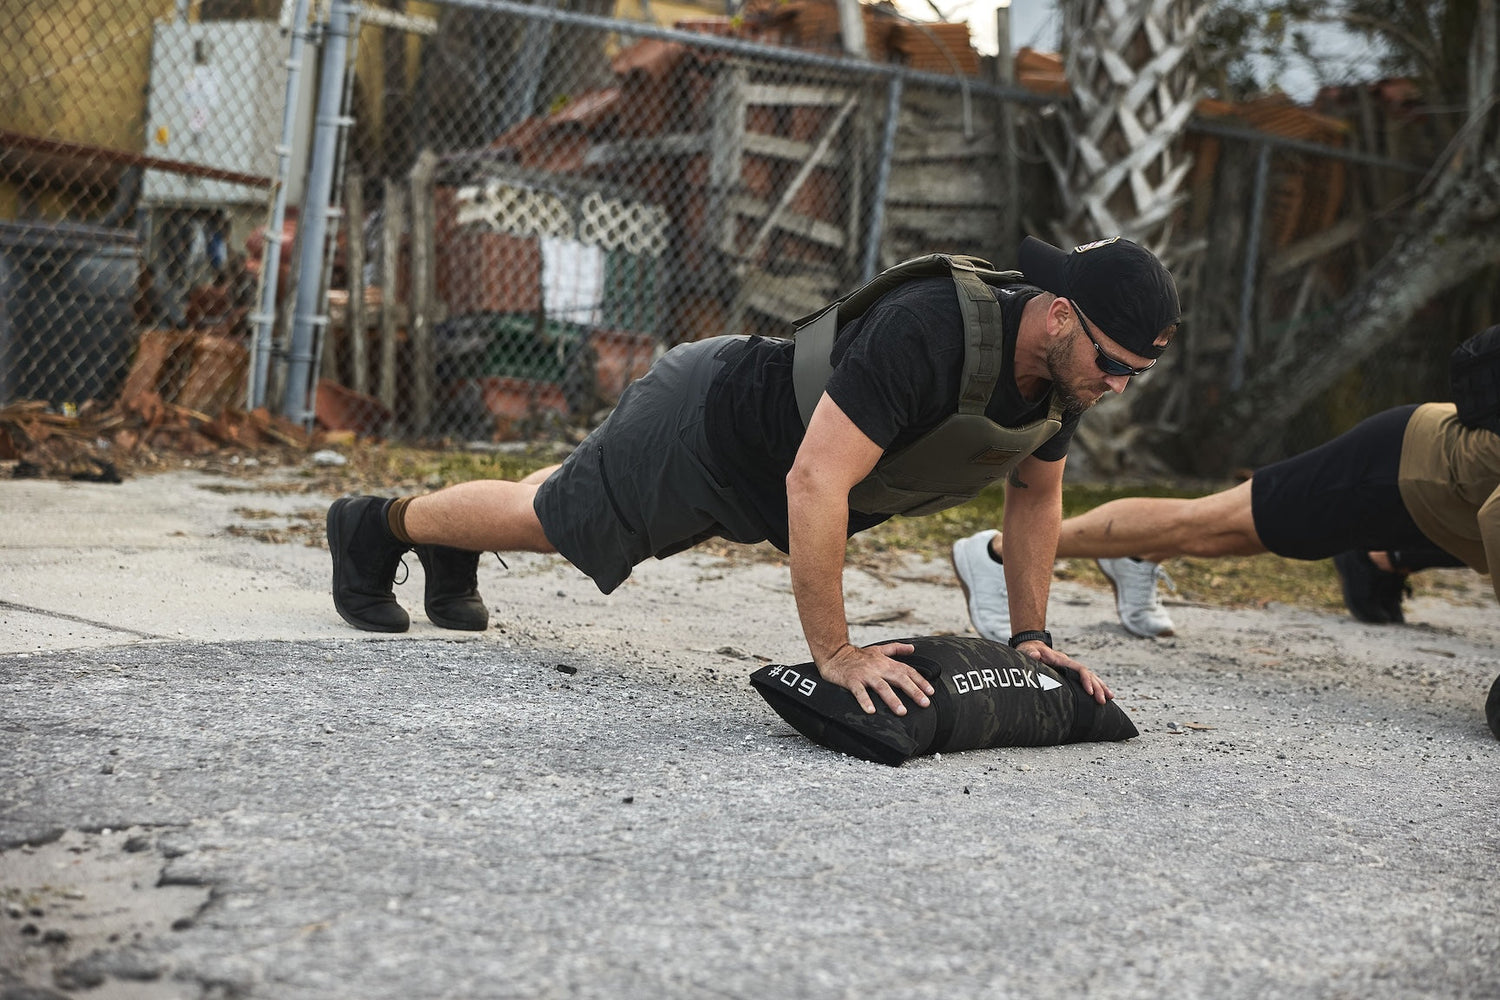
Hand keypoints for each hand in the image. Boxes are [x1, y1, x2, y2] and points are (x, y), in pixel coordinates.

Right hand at [817, 640, 932, 715]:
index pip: (907, 671)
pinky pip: (859, 691)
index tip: (930, 692)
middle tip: (924, 703)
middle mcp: (878, 668)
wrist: (834, 653)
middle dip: (913, 691)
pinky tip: (871, 710)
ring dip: (892, 699)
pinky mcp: (852, 680)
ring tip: (902, 711)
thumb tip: (912, 648)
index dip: (920, 681)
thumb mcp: (878, 649)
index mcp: (885, 662)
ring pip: (881, 686)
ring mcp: (865, 674)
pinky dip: (865, 700)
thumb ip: (896, 649)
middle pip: (899, 678)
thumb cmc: (857, 655)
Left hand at [1013, 640, 1113, 703]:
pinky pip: (1085, 679)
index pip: (1079, 669)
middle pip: (1088, 674)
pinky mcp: (1069, 673)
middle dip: (1097, 687)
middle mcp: (1069, 664)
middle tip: (1103, 701)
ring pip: (1090, 676)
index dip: (1086, 680)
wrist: (1031, 647)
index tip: (1089, 692)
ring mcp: (1070, 668)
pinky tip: (1101, 694)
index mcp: (1062, 660)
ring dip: (1100, 686)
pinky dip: (1094, 686)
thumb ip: (1030, 653)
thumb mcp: (1027, 650)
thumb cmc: (1029, 650)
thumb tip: (1035, 655)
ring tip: (1110, 698)